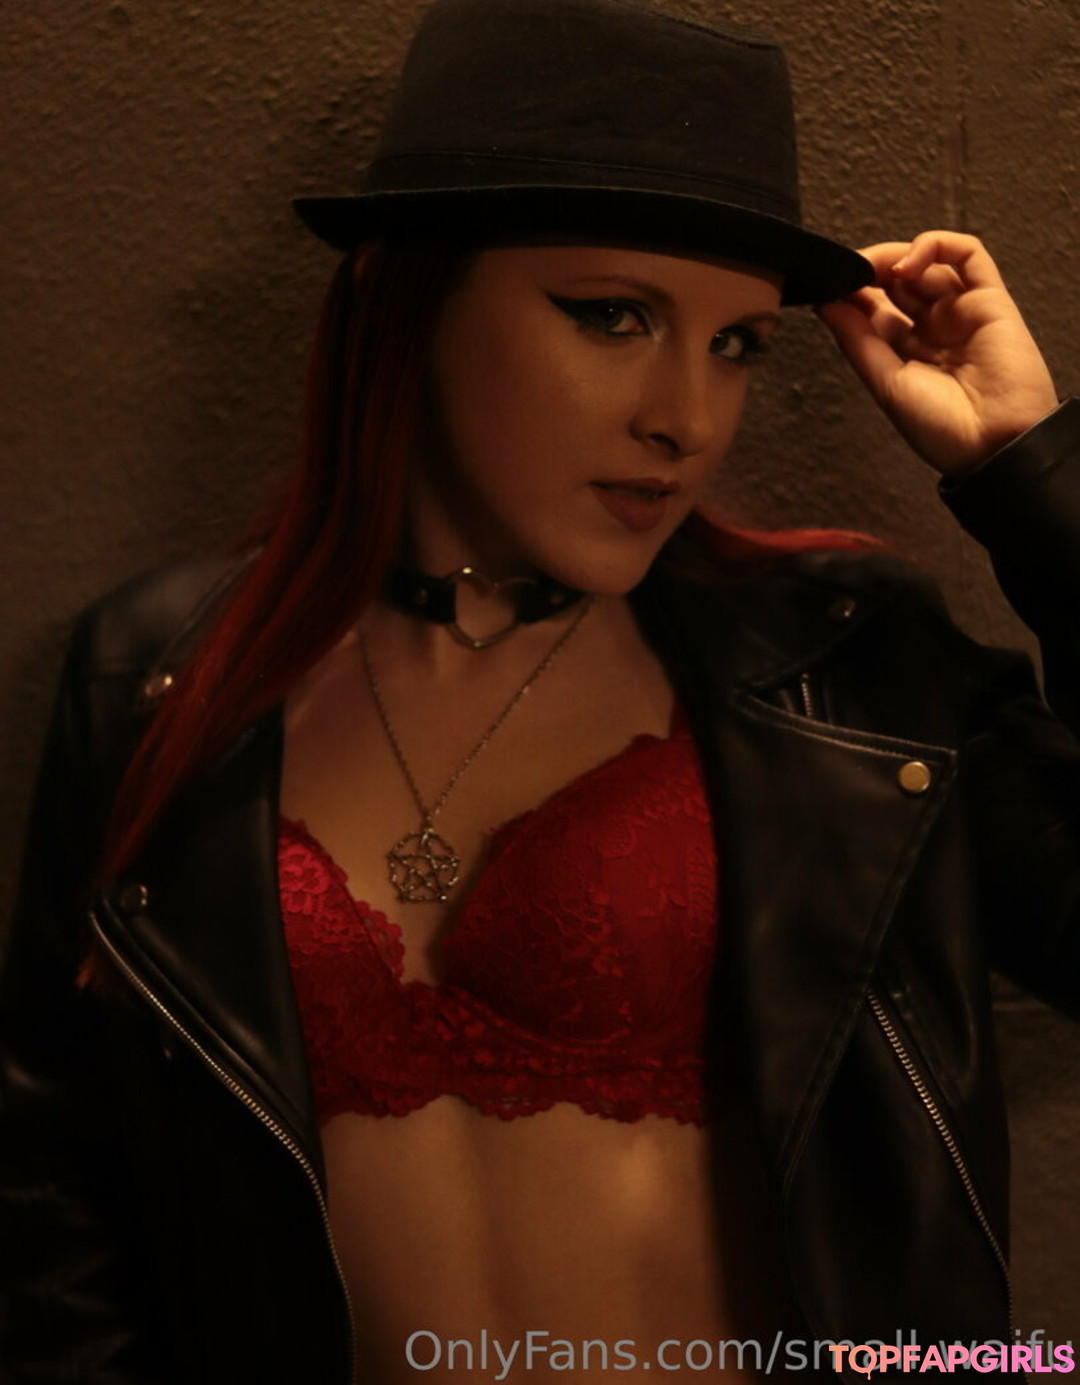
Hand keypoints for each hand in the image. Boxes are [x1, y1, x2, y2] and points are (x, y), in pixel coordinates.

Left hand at [815, 231, 1058, 478]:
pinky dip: (937, 245)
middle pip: (898, 281)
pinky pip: (969, 254)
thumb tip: (825, 304)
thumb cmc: (940, 428)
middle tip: (848, 270)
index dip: (852, 292)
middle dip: (870, 270)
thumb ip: (856, 340)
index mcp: (907, 351)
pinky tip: (909, 263)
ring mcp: (962, 310)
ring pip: (929, 263)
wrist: (992, 445)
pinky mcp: (990, 298)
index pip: (875, 308)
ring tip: (875, 268)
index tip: (828, 285)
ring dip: (896, 256)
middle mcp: (934, 328)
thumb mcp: (885, 382)